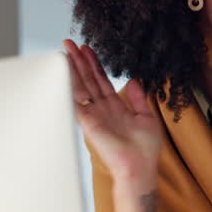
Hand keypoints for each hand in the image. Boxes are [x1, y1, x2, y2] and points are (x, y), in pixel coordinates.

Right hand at [64, 39, 161, 188]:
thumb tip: (134, 81)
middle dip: (79, 61)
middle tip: (70, 43)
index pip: (101, 81)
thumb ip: (139, 99)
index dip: (94, 64)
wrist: (139, 168)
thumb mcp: (146, 118)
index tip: (87, 49)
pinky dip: (70, 86)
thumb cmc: (145, 150)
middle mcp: (102, 110)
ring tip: (67, 50)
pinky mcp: (88, 122)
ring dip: (73, 68)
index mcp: (116, 108)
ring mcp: (94, 115)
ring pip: (81, 86)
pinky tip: (64, 72)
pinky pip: (76, 101)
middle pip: (88, 80)